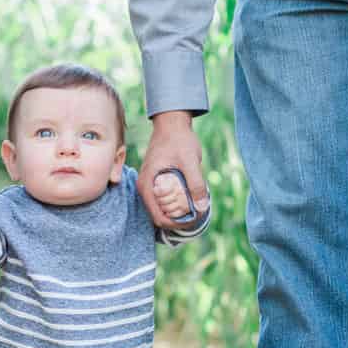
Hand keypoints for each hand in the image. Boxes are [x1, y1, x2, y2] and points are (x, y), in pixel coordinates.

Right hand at [137, 111, 208, 228]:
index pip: (158, 218)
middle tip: (198, 212)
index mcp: (147, 185)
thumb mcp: (190, 161)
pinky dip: (177, 202)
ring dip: (179, 211)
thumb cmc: (179, 140)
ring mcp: (149, 185)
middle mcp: (145, 188)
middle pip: (160, 215)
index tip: (195, 218)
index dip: (177, 224)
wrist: (172, 123)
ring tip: (196, 204)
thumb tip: (202, 208)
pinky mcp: (156, 182)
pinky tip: (191, 196)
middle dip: (180, 219)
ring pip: (163, 208)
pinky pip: (165, 200)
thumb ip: (196, 183)